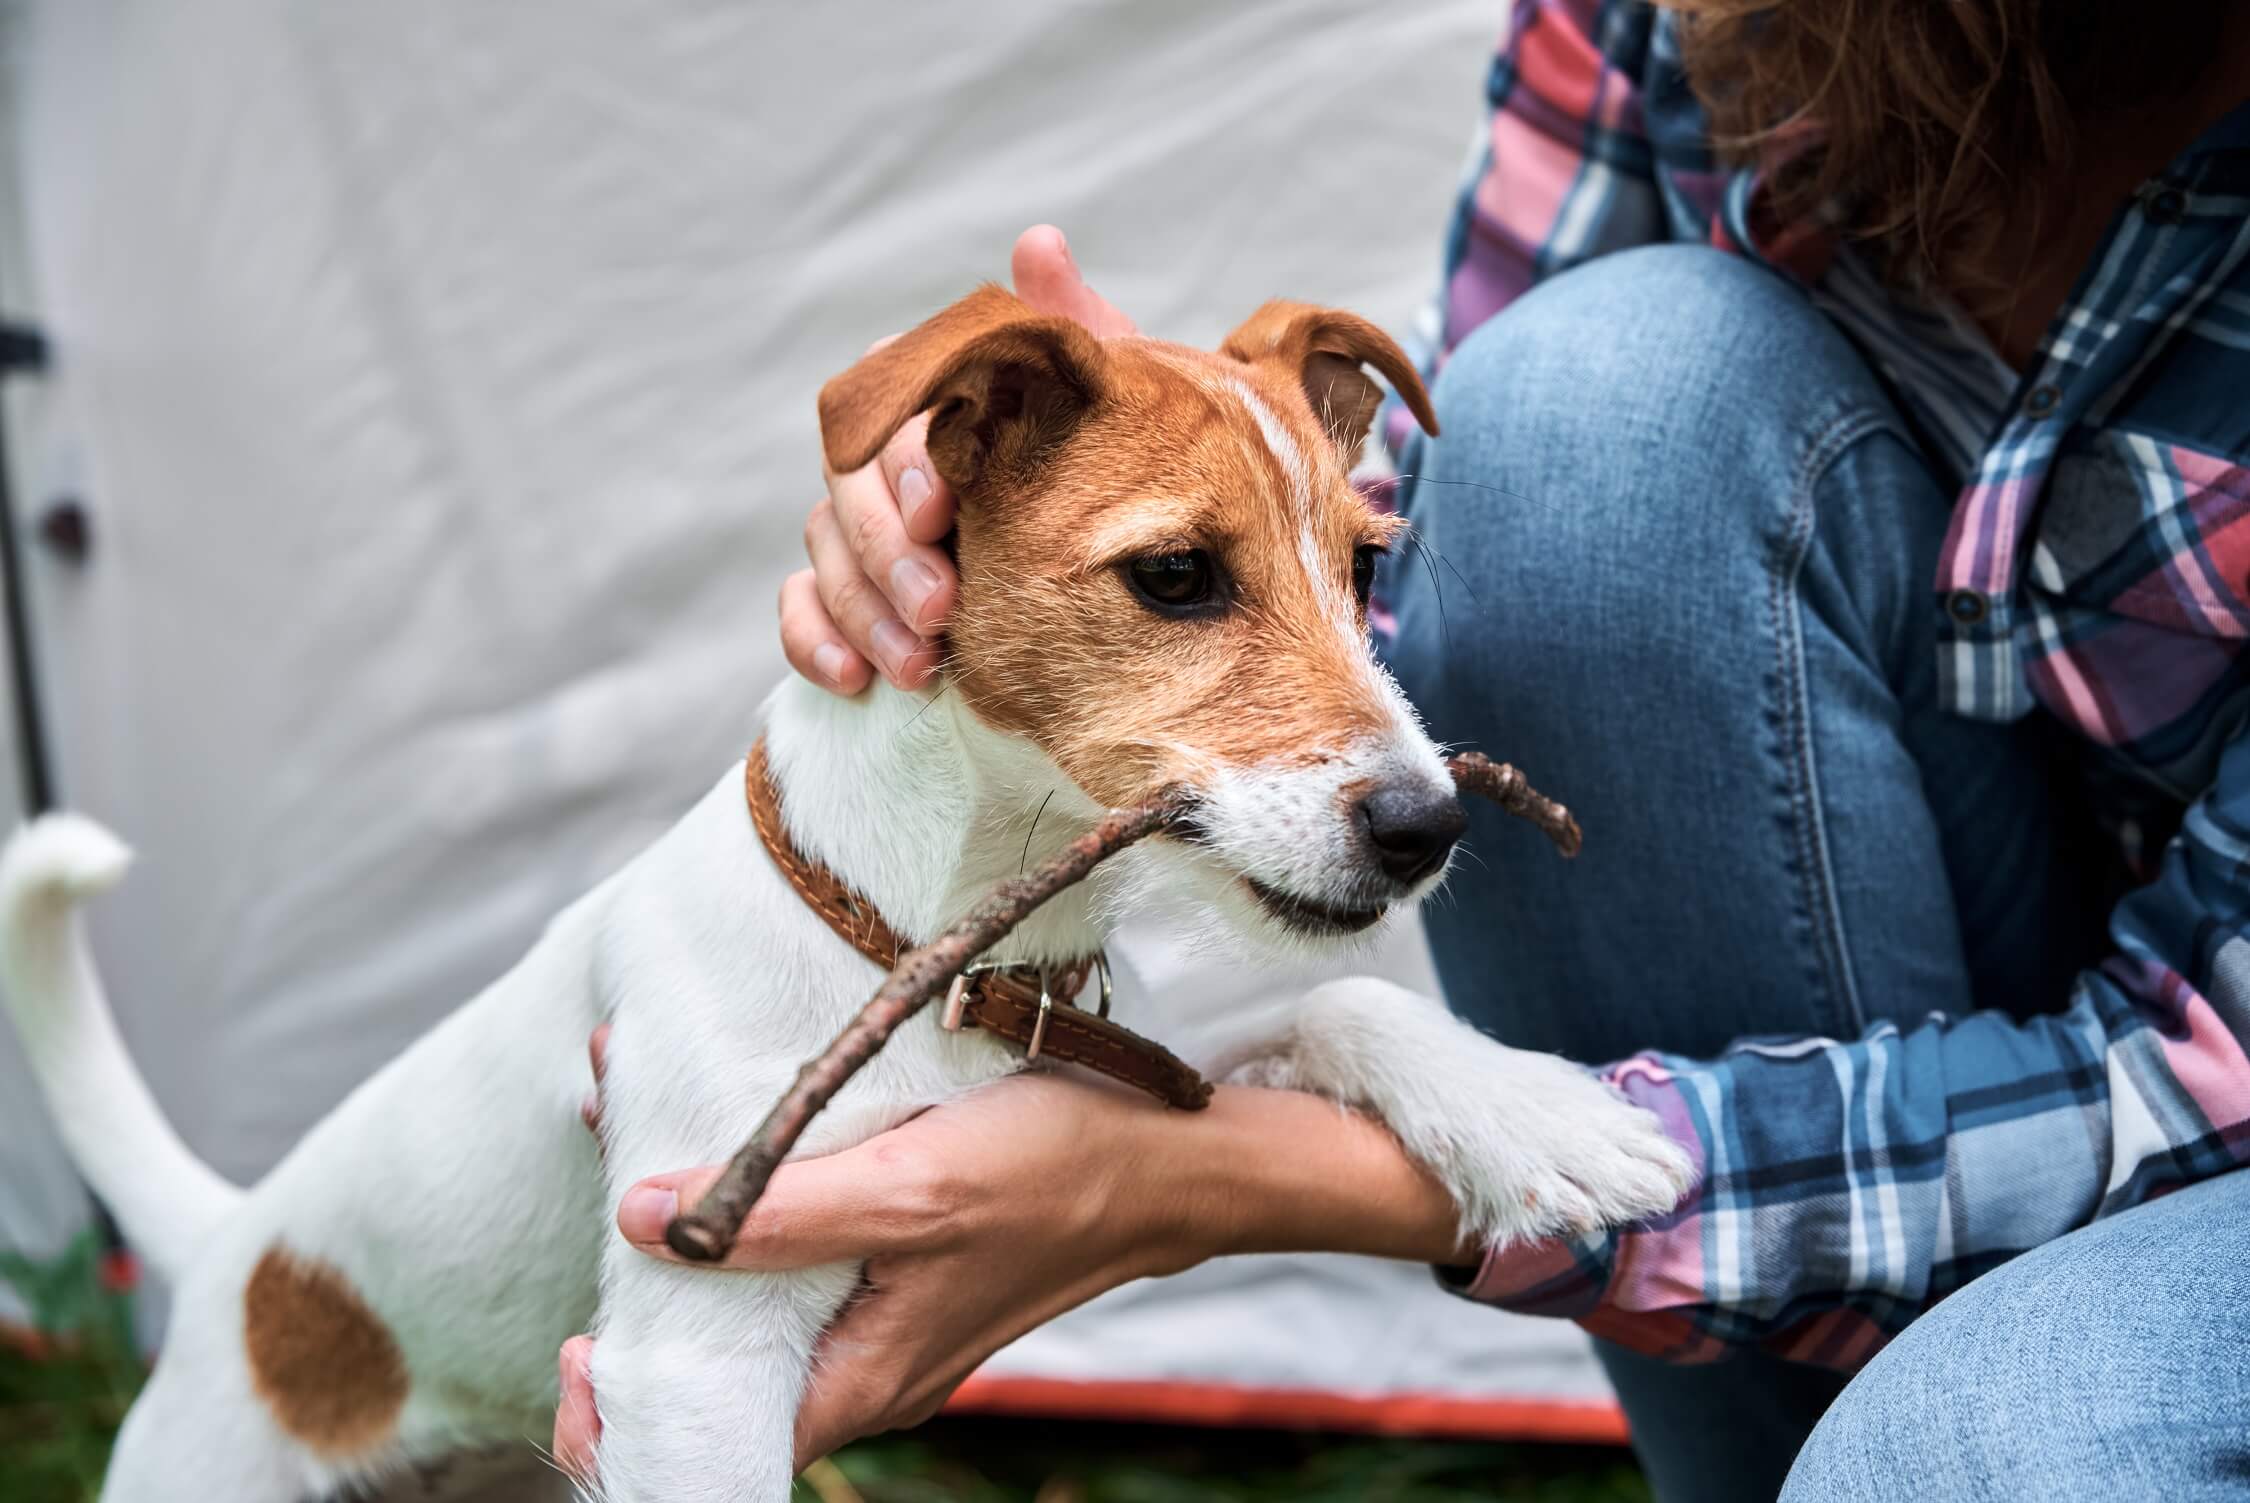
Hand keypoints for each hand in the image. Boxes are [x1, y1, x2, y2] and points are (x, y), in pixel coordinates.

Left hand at [552, 1068, 1471, 1477]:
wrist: (1183, 1160)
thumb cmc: (1062, 1174)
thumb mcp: (911, 1191)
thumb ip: (777, 1214)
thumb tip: (643, 1220)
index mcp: (858, 1383)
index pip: (706, 1444)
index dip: (624, 1416)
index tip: (580, 1343)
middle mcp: (863, 1366)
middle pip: (719, 1359)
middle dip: (643, 1280)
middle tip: (608, 1163)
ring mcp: (887, 1312)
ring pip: (756, 1295)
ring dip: (694, 1220)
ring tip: (647, 1121)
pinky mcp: (908, 1258)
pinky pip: (804, 1249)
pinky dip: (755, 1194)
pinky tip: (733, 1119)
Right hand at [782, 224, 1138, 693]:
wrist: (1116, 559)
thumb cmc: (1110, 464)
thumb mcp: (1109, 404)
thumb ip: (1072, 329)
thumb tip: (1040, 245)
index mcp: (934, 400)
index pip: (893, 415)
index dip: (910, 463)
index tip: (944, 513)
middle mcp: (883, 457)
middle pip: (847, 492)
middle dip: (890, 555)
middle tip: (941, 608)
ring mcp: (855, 528)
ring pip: (825, 557)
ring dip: (865, 613)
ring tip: (921, 666)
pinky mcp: (841, 595)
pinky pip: (800, 611)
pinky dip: (816, 642)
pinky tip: (856, 680)